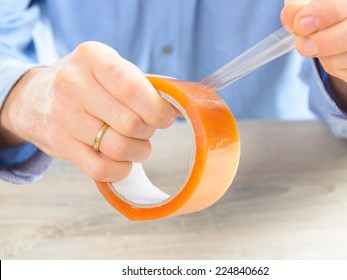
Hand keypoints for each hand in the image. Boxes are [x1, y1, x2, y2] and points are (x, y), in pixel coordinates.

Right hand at [0, 42, 174, 180]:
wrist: (35, 98)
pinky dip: (120, 169)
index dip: (158, 110)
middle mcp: (73, 83)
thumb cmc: (88, 84)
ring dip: (138, 151)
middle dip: (148, 131)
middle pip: (130, 122)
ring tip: (137, 145)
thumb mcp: (109, 69)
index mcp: (92, 57)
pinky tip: (122, 161)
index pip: (133, 88)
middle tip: (146, 129)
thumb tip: (178, 107)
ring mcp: (63, 114)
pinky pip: (100, 169)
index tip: (165, 118)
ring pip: (118, 147)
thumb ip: (143, 84)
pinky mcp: (59, 143)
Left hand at [281, 0, 346, 119]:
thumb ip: (298, 8)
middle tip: (304, 46)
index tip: (302, 25)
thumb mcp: (307, 2)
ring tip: (319, 52)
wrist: (341, 24)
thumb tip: (294, 21)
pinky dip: (346, 72)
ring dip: (337, 59)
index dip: (326, 12)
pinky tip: (333, 60)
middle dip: (332, 40)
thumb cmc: (324, 9)